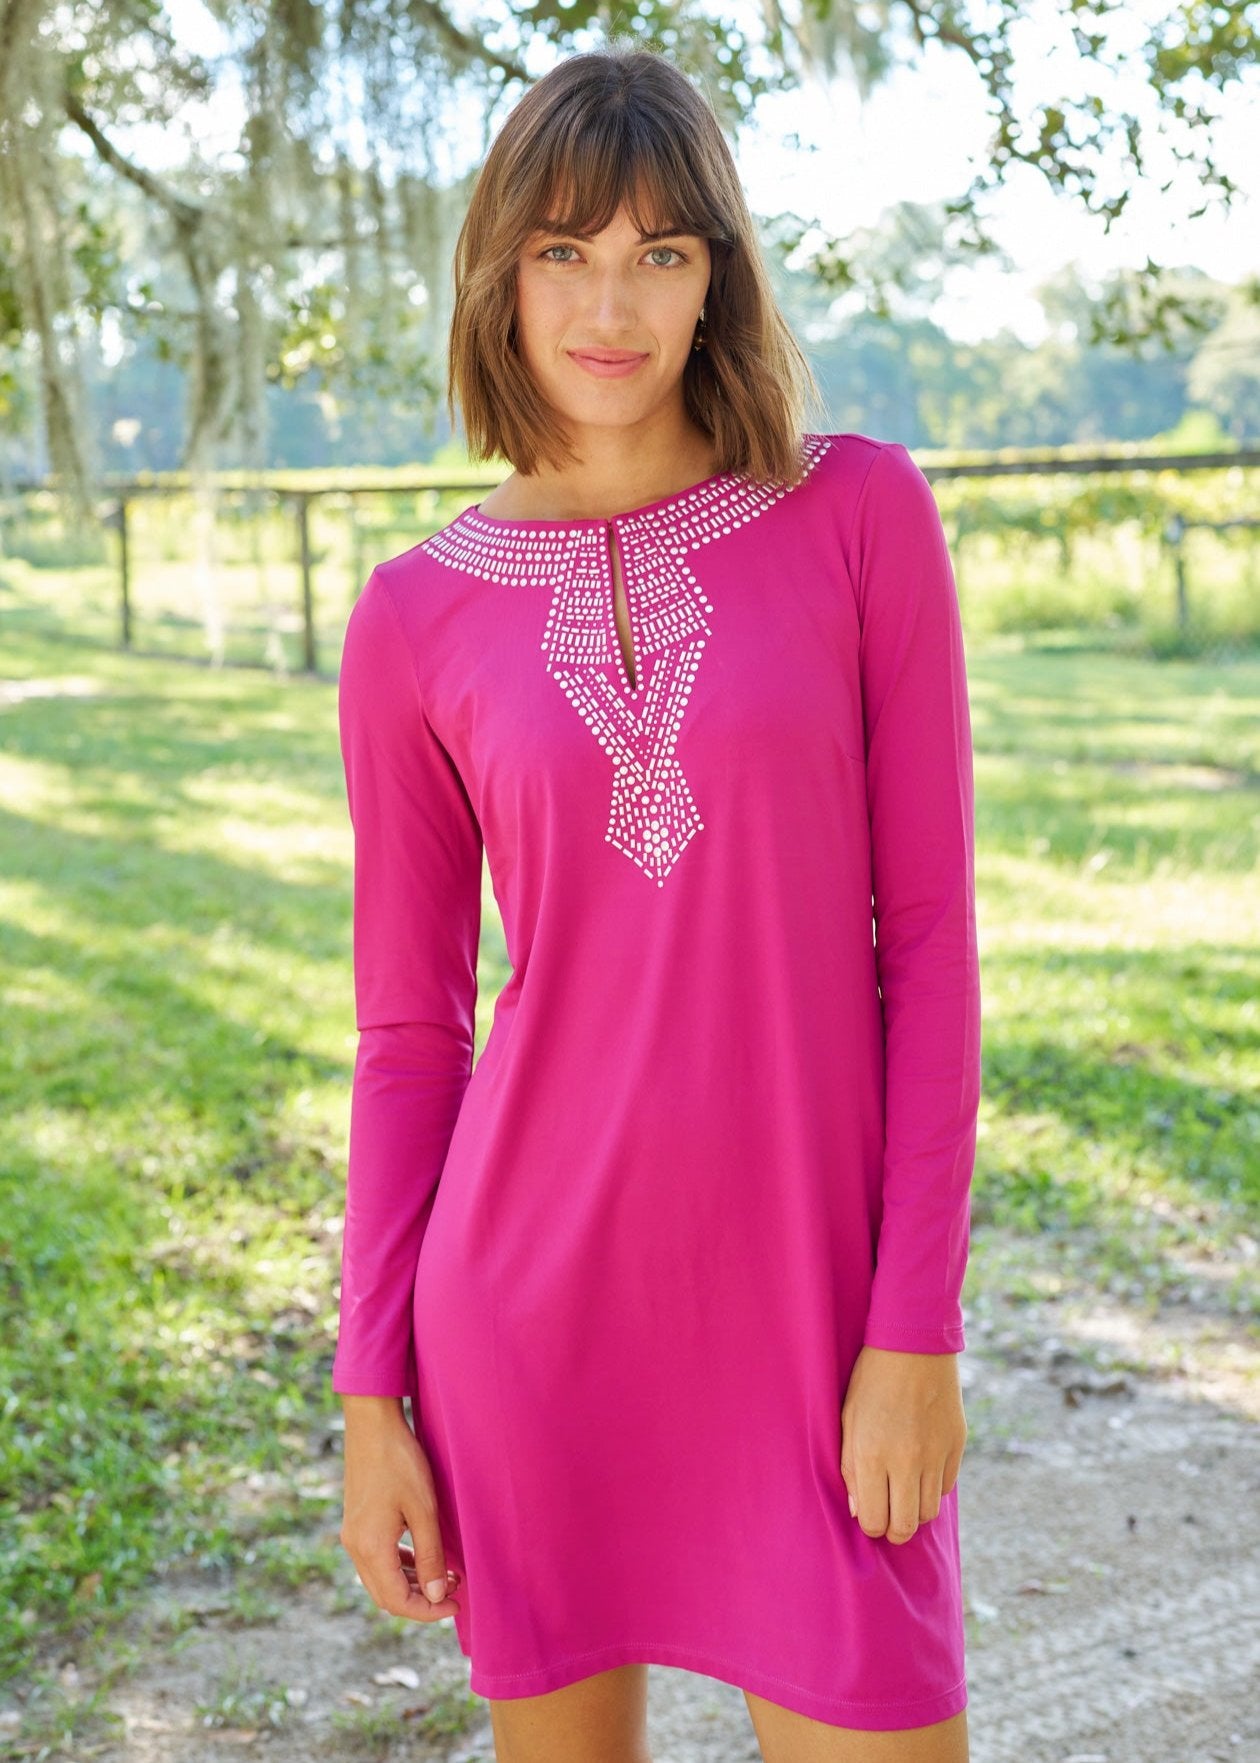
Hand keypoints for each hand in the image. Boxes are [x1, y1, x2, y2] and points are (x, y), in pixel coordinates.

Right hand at [338, 1395, 461, 1621]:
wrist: (372, 1424)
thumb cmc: (400, 1462)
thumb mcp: (423, 1509)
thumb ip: (430, 1555)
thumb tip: (436, 1595)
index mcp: (370, 1547)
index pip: (397, 1601)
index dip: (427, 1611)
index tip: (455, 1604)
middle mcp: (355, 1547)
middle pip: (386, 1596)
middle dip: (421, 1601)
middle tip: (453, 1590)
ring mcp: (353, 1534)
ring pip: (381, 1579)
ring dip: (412, 1583)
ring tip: (445, 1573)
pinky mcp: (356, 1522)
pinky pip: (377, 1559)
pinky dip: (400, 1566)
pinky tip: (423, 1556)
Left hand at [839, 1346, 966, 1544]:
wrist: (913, 1343)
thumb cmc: (871, 1380)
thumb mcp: (848, 1420)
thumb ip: (851, 1469)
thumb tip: (860, 1510)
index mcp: (872, 1455)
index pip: (875, 1520)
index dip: (870, 1524)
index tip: (868, 1512)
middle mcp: (906, 1461)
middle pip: (906, 1527)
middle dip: (894, 1529)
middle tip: (888, 1514)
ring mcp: (935, 1454)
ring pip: (929, 1512)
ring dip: (915, 1509)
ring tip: (904, 1491)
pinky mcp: (956, 1446)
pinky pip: (946, 1487)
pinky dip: (933, 1487)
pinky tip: (921, 1469)